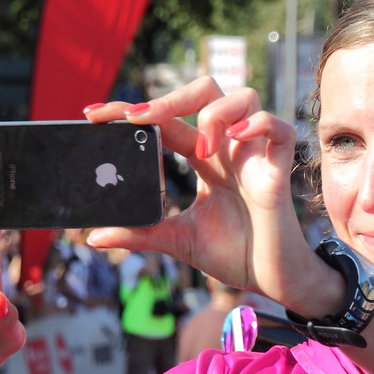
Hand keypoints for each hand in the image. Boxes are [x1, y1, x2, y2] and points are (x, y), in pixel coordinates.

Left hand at [85, 79, 342, 317]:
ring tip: (200, 149)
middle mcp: (229, 148)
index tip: (93, 113)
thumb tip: (94, 237)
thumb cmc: (233, 255)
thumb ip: (139, 233)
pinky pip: (280, 129)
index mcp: (204, 159)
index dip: (133, 111)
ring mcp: (255, 155)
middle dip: (171, 96)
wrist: (270, 281)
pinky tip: (236, 137)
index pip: (167, 120)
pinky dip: (259, 124)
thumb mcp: (177, 240)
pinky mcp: (279, 170)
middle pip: (206, 92)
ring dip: (215, 113)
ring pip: (243, 97)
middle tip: (138, 117)